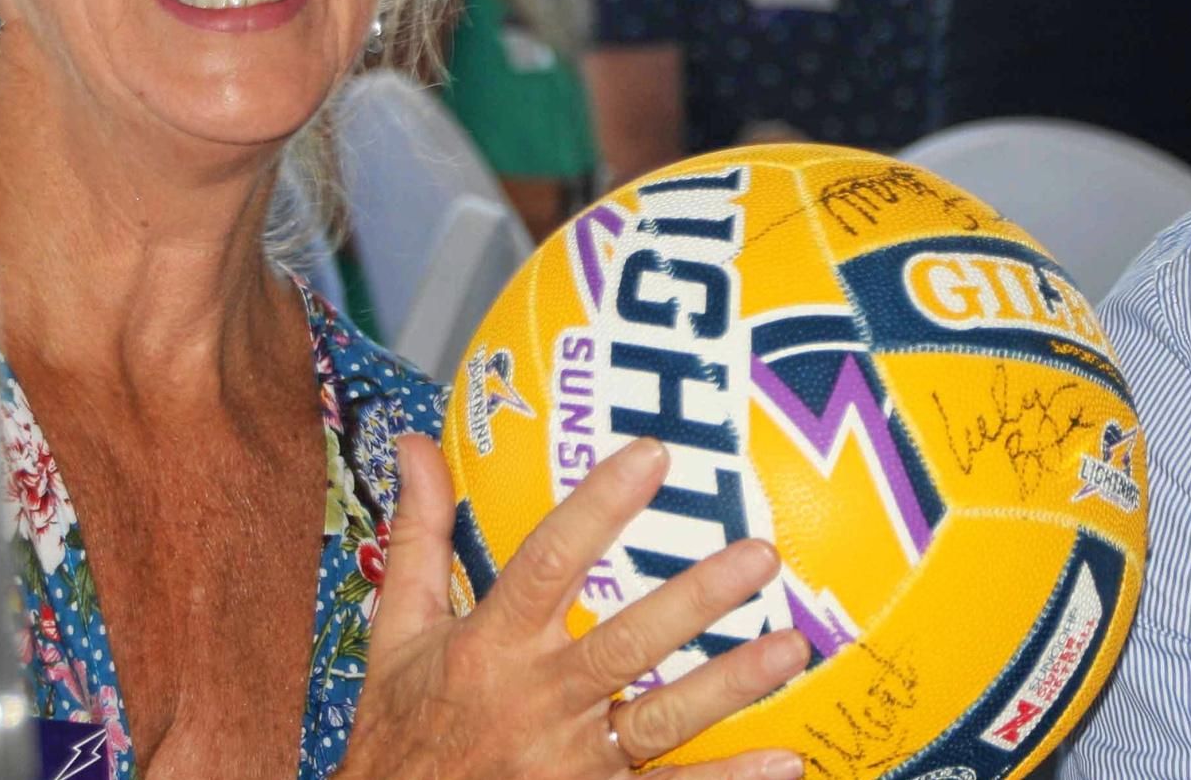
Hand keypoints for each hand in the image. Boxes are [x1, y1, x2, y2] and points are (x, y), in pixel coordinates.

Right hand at [336, 435, 807, 779]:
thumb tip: (418, 442)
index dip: (599, 507)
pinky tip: (785, 760)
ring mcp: (569, 761)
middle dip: (695, 599)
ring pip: (660, 719)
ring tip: (791, 648)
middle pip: (624, 643)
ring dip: (730, 686)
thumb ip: (419, 536)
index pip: (547, 562)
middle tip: (760, 556)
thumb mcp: (398, 631)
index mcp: (490, 645)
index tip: (653, 454)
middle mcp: (536, 700)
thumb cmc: (401, 729)